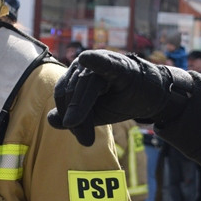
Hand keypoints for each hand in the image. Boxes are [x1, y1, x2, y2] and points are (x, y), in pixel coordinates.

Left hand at [48, 50, 183, 146]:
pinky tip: (87, 59)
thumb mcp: (94, 114)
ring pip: (84, 86)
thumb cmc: (119, 101)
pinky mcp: (119, 64)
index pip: (62, 92)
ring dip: (83, 111)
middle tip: (85, 141)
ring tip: (87, 139)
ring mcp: (101, 61)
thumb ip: (72, 117)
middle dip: (77, 118)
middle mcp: (85, 63)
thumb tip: (51, 120)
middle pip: (71, 91)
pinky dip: (96, 61)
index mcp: (76, 73)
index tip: (81, 138)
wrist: (150, 97)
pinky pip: (105, 63)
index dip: (67, 116)